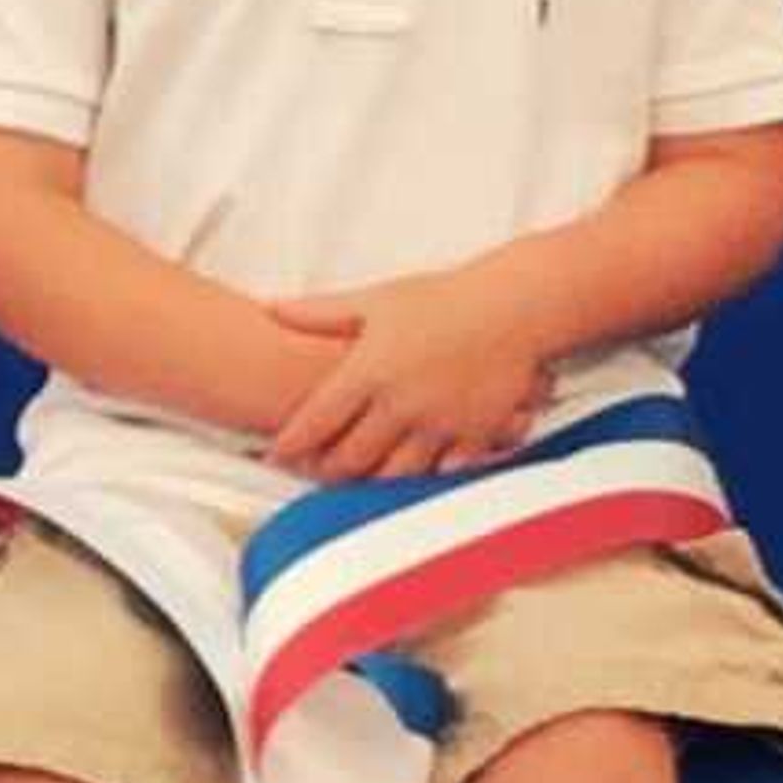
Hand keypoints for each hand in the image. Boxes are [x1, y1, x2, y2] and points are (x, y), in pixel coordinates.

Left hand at [263, 267, 551, 482]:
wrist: (514, 306)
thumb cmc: (443, 299)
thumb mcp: (375, 300)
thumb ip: (319, 313)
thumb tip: (269, 309)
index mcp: (371, 371)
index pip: (316, 419)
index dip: (289, 443)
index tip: (274, 454)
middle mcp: (401, 404)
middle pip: (350, 457)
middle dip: (325, 471)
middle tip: (311, 474)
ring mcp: (439, 424)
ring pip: (392, 474)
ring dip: (368, 483)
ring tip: (353, 482)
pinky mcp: (473, 435)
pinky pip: (440, 473)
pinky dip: (421, 480)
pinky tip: (408, 480)